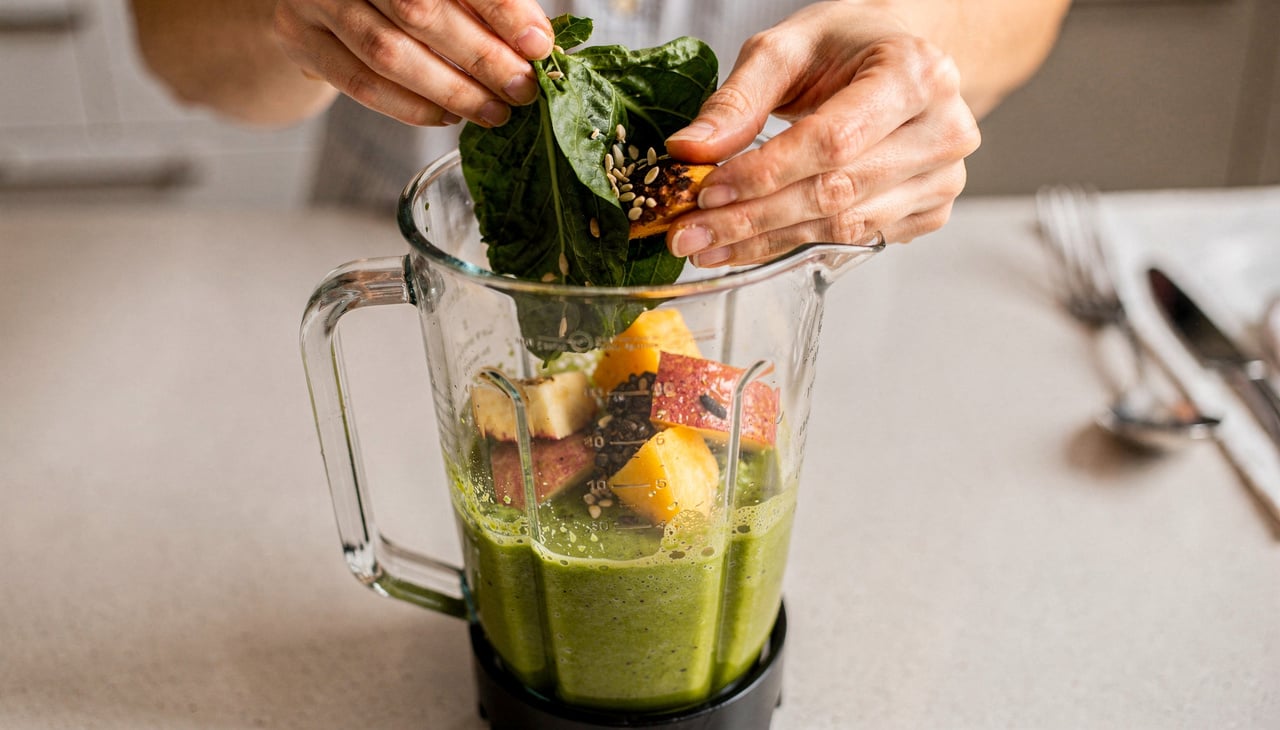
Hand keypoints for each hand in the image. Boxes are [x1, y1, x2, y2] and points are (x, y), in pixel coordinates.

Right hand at [273, 0, 552, 126]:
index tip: (537, 44)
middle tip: (521, 89)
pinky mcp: (300, 39)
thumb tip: (537, 41)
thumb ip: (483, 4)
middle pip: (420, 10)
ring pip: (388, 53)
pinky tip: (448, 116)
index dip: (500, 8)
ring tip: (493, 111)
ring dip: (451, 90)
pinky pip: (360, 84)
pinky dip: (410, 107)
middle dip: (481, 57)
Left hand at [664, 2, 980, 266]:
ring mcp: (943, 178)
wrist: (898, 61)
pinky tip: (749, 245)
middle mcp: (943, 130)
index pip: (833, 141)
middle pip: (836, 192)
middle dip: (753, 218)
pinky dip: (795, 246)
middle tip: (690, 233)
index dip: (765, 172)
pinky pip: (855, 241)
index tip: (706, 190)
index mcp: (916, 74)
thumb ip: (737, 99)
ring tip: (707, 245)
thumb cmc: (848, 47)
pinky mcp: (932, 211)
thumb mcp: (787, 49)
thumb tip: (689, 151)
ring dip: (767, 242)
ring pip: (843, 227)